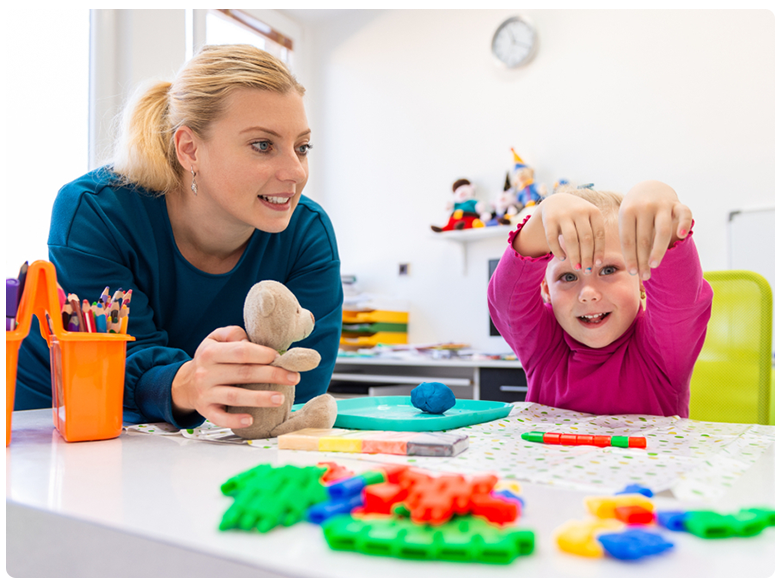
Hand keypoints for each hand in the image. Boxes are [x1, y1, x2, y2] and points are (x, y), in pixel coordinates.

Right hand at [171, 326, 300, 428]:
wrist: (186, 383)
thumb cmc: (210, 359)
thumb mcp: (216, 339)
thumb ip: (234, 334)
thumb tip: (252, 342)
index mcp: (210, 352)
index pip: (241, 352)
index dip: (263, 354)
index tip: (280, 357)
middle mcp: (206, 373)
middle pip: (243, 373)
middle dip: (271, 375)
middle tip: (293, 377)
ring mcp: (205, 393)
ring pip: (234, 396)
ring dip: (259, 398)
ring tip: (280, 399)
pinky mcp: (206, 411)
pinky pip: (220, 418)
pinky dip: (235, 420)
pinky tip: (251, 419)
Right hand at [515, 192, 606, 271]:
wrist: (556, 202)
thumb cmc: (578, 217)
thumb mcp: (589, 220)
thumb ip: (595, 235)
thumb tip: (598, 262)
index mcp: (593, 211)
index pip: (599, 235)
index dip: (599, 251)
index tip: (598, 264)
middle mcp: (579, 210)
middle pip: (585, 238)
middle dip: (587, 257)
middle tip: (587, 271)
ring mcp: (563, 214)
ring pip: (571, 239)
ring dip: (574, 256)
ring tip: (576, 268)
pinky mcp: (549, 219)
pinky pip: (553, 239)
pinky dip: (558, 250)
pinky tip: (562, 258)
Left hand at [619, 180, 691, 279]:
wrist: (648, 187)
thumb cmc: (635, 212)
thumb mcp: (626, 221)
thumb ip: (629, 239)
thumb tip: (633, 269)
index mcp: (627, 212)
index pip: (628, 239)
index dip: (630, 257)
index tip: (632, 273)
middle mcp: (644, 207)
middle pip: (643, 238)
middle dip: (643, 259)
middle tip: (644, 276)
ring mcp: (661, 204)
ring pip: (662, 230)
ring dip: (658, 250)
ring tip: (654, 265)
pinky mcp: (677, 203)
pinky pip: (684, 213)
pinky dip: (684, 223)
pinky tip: (682, 235)